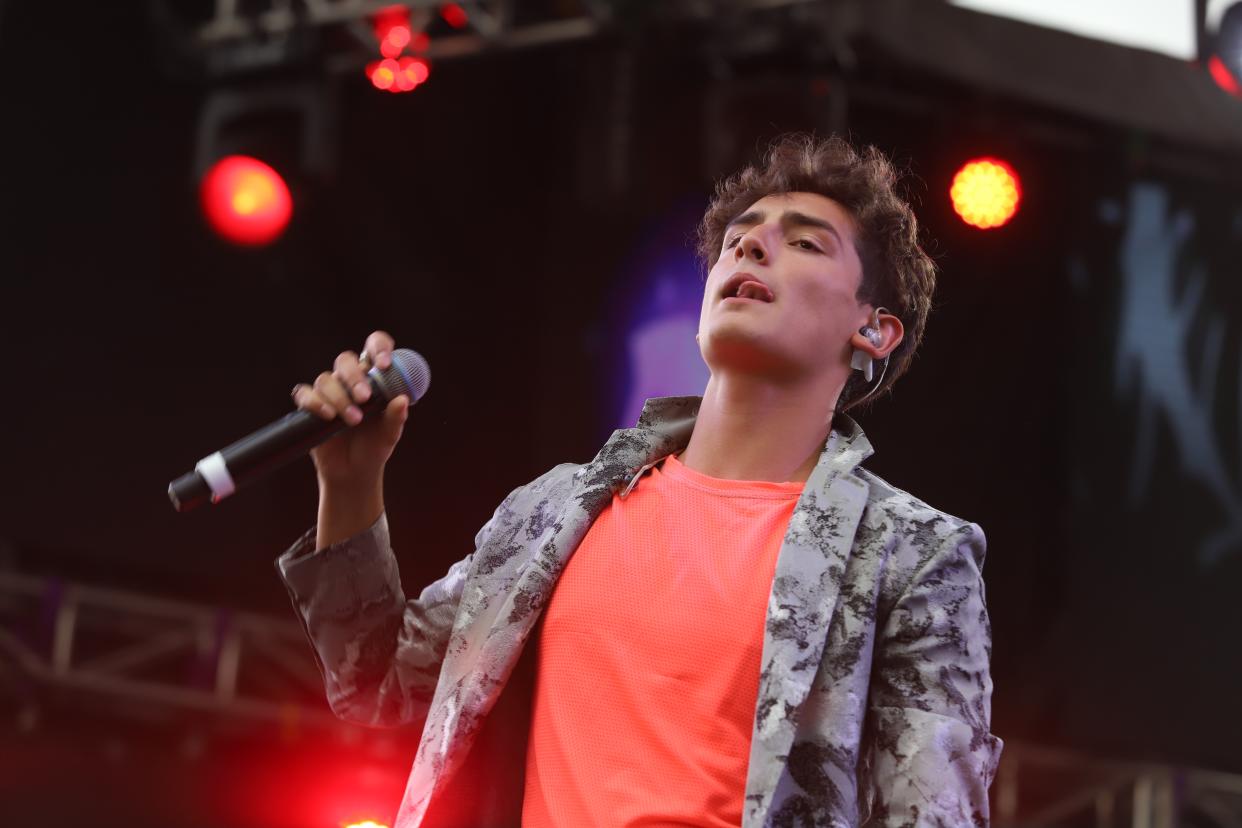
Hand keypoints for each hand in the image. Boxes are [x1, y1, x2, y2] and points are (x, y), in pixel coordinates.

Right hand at [291, 330, 408, 489]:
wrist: (353, 472)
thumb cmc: (375, 447)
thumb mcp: (390, 434)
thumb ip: (396, 417)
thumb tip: (402, 400)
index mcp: (373, 378)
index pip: (374, 347)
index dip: (378, 348)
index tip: (383, 364)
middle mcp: (349, 381)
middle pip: (345, 360)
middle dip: (354, 377)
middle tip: (364, 398)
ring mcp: (329, 393)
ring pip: (326, 379)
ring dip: (339, 398)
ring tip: (353, 420)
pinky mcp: (310, 408)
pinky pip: (305, 395)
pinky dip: (315, 403)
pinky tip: (328, 417)